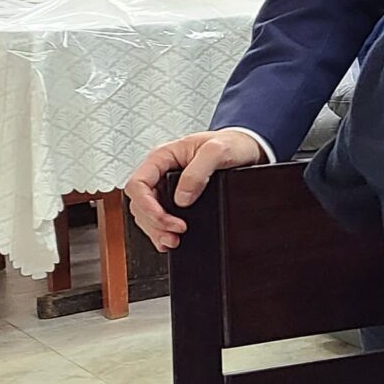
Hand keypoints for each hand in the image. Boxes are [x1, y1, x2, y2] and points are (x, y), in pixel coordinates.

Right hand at [125, 127, 267, 250]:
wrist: (246, 147)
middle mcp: (159, 172)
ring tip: (174, 240)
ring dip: (156, 230)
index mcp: (162, 157)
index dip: (146, 206)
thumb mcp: (217, 151)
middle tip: (176, 232)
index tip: (166, 220)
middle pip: (139, 203)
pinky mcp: (175, 197)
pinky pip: (158, 217)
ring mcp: (166, 186)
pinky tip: (170, 239)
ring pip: (146, 214)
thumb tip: (182, 199)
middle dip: (154, 222)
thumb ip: (197, 172)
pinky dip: (161, 231)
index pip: (137, 184)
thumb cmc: (230, 143)